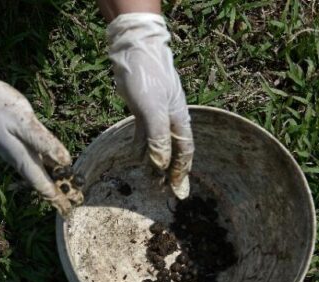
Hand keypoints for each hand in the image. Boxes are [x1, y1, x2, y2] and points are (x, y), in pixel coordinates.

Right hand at [0, 66, 82, 215]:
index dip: (56, 198)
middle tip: (72, 204)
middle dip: (57, 193)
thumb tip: (66, 161)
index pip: (42, 185)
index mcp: (23, 157)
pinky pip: (36, 161)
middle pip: (41, 182)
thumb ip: (44, 142)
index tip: (67, 212)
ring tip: (68, 188)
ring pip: (39, 172)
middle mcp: (20, 159)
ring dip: (53, 181)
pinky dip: (48, 167)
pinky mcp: (17, 142)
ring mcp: (17, 152)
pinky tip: (55, 166)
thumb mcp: (24, 122)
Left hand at [107, 13, 193, 198]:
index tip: (178, 191)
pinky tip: (136, 157)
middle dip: (169, 172)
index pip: (184, 152)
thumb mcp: (152, 111)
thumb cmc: (147, 78)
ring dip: (154, 162)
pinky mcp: (142, 109)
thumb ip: (157, 138)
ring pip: (158, 144)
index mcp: (178, 120)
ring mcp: (156, 114)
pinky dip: (142, 147)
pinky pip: (144, 134)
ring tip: (150, 181)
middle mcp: (170, 119)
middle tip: (164, 192)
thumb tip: (160, 164)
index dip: (181, 172)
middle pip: (172, 151)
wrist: (134, 51)